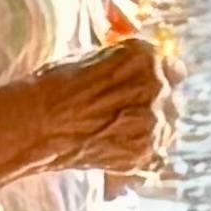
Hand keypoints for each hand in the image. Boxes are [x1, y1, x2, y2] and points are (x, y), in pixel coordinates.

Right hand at [0, 38, 167, 190]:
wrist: (39, 124)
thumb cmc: (57, 85)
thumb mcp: (93, 57)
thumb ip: (124, 60)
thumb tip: (135, 63)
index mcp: (146, 57)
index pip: (169, 62)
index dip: (156, 72)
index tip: (145, 80)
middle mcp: (157, 88)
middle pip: (172, 92)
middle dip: (156, 97)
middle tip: (132, 105)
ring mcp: (153, 123)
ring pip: (169, 123)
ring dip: (154, 123)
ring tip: (127, 127)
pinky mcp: (144, 153)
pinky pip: (157, 150)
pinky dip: (144, 148)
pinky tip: (123, 144)